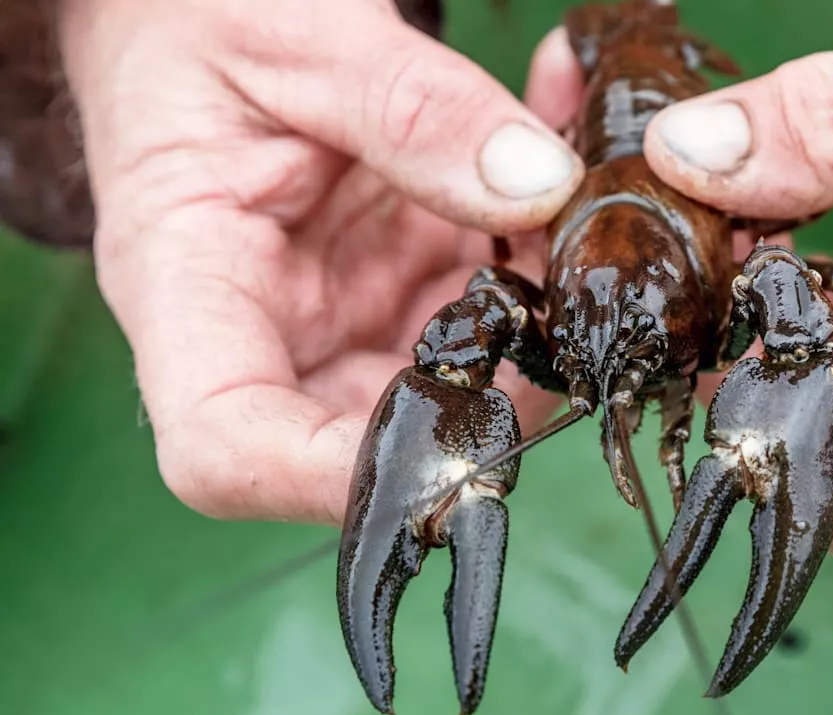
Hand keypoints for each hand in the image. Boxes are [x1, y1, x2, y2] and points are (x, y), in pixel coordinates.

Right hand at [56, 0, 584, 522]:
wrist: (188, 10)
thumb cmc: (198, 18)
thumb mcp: (300, 37)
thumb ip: (417, 109)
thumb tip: (541, 187)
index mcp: (187, 285)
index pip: (229, 447)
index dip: (333, 481)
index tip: (453, 449)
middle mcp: (265, 328)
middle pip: (367, 436)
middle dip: (487, 398)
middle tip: (571, 311)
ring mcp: (338, 315)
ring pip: (450, 380)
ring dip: (535, 324)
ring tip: (576, 218)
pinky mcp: (395, 286)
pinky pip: (481, 309)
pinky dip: (535, 261)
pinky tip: (564, 183)